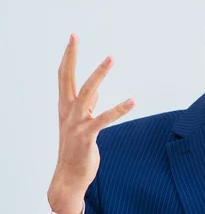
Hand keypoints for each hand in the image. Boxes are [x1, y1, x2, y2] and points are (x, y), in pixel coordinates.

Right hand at [47, 34, 134, 213]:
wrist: (69, 177)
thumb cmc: (76, 151)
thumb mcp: (81, 125)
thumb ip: (87, 108)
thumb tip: (96, 93)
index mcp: (65, 108)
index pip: (63, 77)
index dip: (68, 57)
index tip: (72, 39)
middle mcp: (68, 112)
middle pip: (68, 78)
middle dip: (72, 56)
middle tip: (75, 36)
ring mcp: (76, 123)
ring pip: (87, 92)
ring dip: (99, 74)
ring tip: (111, 58)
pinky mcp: (86, 136)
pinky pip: (104, 118)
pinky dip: (119, 109)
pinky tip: (132, 101)